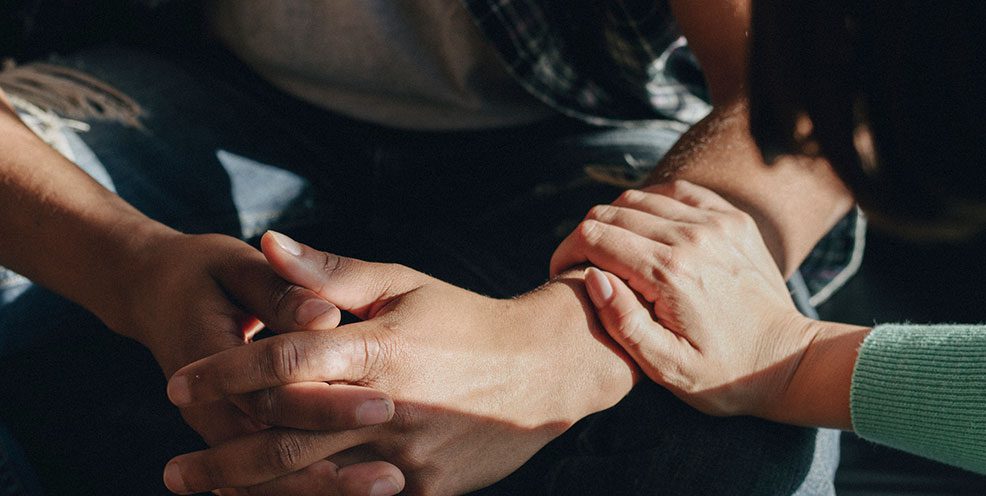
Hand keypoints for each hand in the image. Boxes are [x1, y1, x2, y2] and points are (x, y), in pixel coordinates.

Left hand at [161, 231, 634, 494]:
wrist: (545, 369)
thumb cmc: (466, 319)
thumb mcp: (404, 285)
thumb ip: (332, 273)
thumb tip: (270, 242)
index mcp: (379, 348)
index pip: (286, 363)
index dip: (225, 373)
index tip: (179, 383)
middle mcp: (388, 406)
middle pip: (287, 437)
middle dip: (223, 457)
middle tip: (174, 470)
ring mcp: (408, 454)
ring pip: (316, 482)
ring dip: (256, 491)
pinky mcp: (426, 487)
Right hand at [550, 181, 815, 418]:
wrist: (787, 361)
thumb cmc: (723, 375)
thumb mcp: (666, 367)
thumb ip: (623, 322)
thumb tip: (593, 277)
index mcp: (669, 273)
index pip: (594, 237)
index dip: (566, 251)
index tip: (562, 273)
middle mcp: (691, 237)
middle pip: (612, 212)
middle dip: (586, 236)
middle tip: (583, 265)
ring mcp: (715, 222)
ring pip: (641, 198)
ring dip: (617, 220)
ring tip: (613, 252)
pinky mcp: (732, 219)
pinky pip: (677, 192)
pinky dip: (652, 204)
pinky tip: (647, 232)